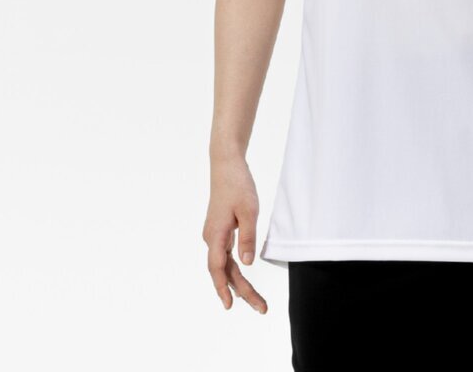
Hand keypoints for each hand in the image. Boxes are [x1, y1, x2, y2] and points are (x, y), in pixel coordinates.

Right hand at [202, 156, 267, 313]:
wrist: (226, 165)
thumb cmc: (238, 185)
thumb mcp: (249, 210)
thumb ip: (247, 237)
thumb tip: (247, 264)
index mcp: (216, 235)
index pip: (219, 269)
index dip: (224, 289)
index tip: (230, 306)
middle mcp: (211, 238)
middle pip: (224, 271)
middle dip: (241, 291)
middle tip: (261, 307)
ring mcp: (214, 234)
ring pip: (225, 265)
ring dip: (238, 282)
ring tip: (255, 300)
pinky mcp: (219, 230)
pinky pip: (225, 256)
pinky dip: (234, 269)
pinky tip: (242, 279)